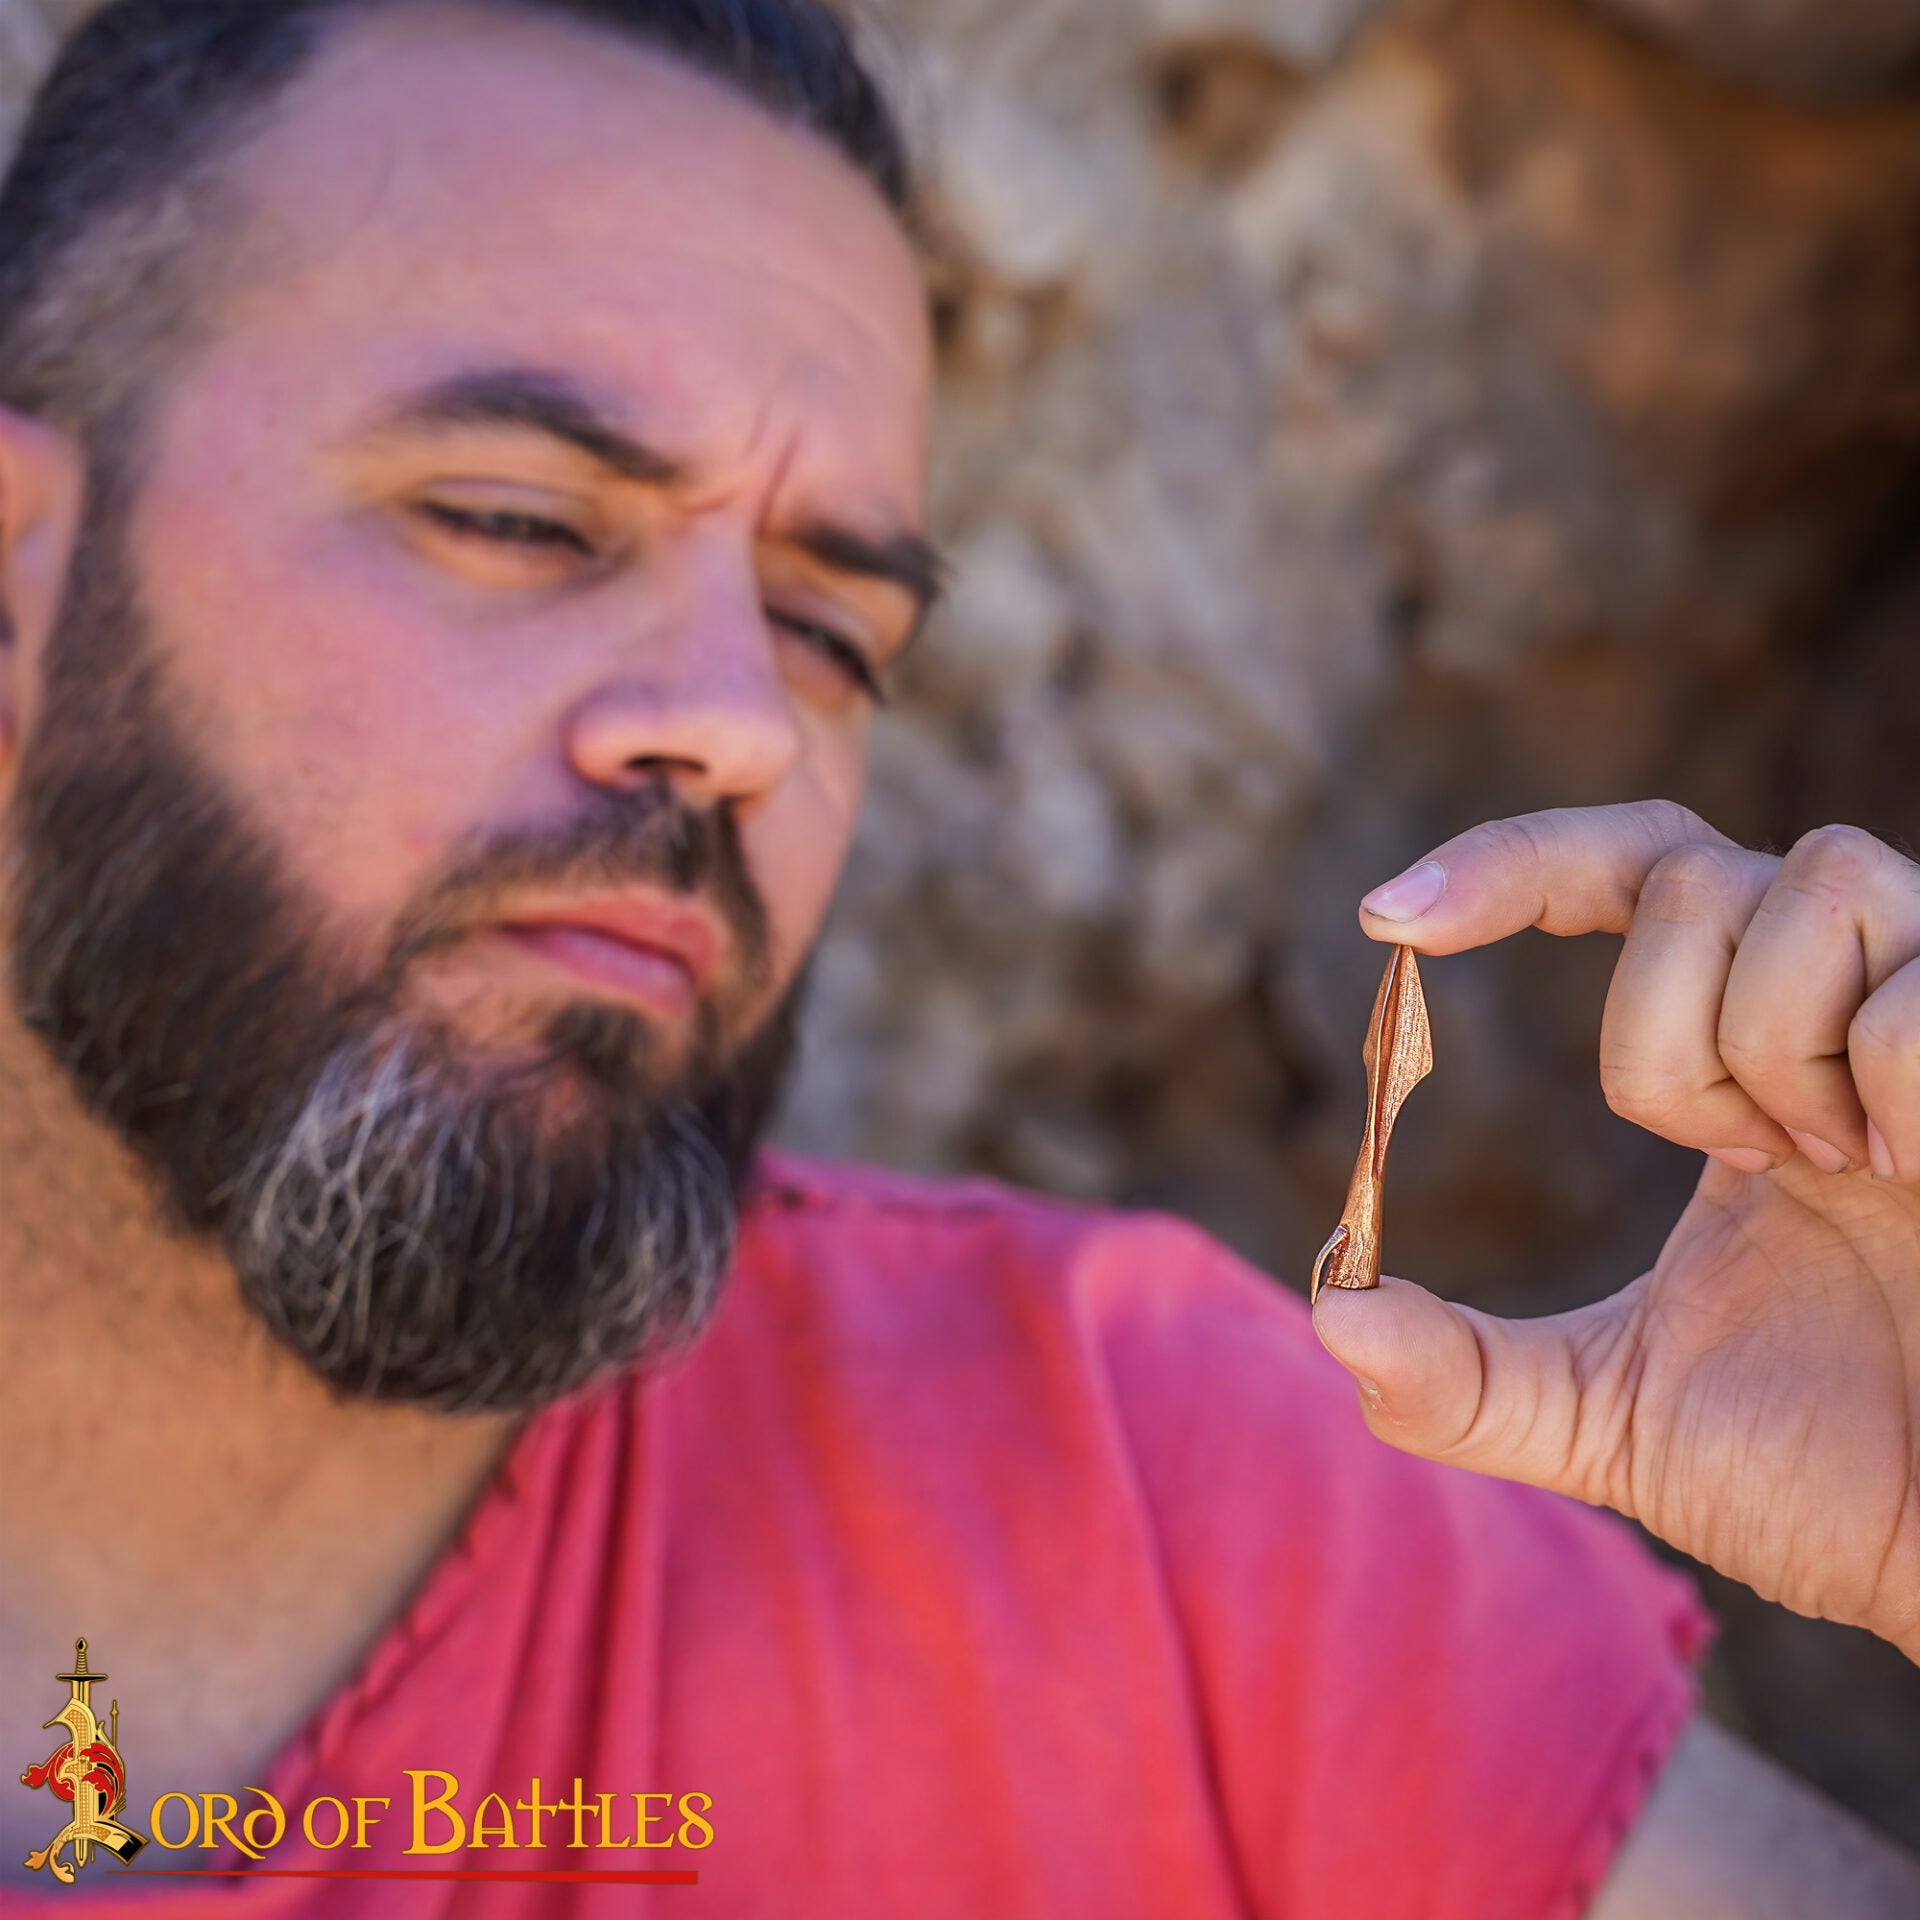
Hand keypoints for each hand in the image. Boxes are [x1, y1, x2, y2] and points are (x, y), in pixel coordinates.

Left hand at [1312, 800, 1919, 1660]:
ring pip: (1812, 879)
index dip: (1509, 868)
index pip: (1626, 879)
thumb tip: (1328, 1317)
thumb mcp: (1610, 1418)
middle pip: (1689, 871)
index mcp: (1746, 1062)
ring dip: (1778, 1051)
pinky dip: (1900, 1088)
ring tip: (1847, 1173)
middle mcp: (1844, 1005)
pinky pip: (1918, 1002)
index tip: (1385, 920)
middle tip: (1740, 1163)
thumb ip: (1466, 1380)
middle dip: (1662, 1035)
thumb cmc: (1830, 1481)